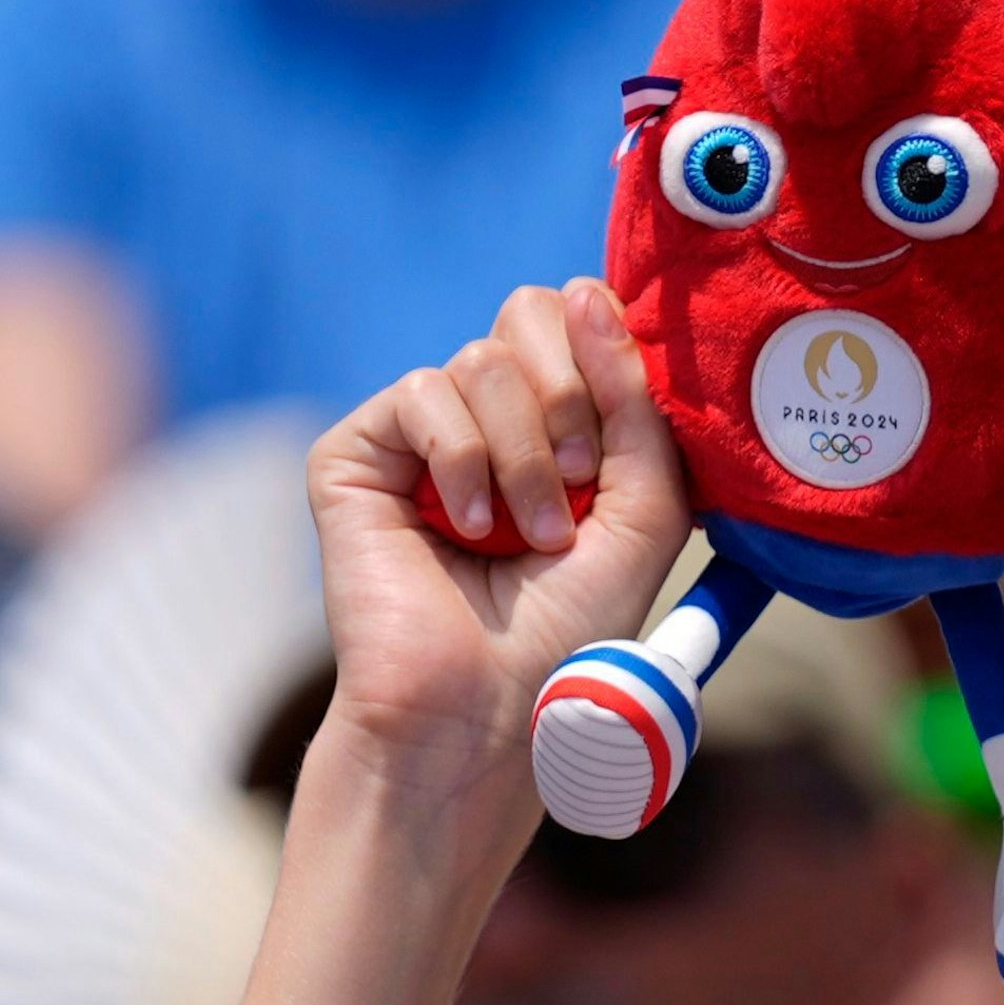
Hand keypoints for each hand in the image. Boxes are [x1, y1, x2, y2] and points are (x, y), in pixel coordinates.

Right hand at [305, 278, 688, 818]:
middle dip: (570, 395)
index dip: (608, 357)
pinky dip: (462, 461)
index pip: (582, 322)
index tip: (616, 445)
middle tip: (576, 484)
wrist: (487, 711)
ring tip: (528, 536)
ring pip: (482, 360)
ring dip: (523, 454)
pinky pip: (421, 393)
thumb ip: (638, 406)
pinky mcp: (357, 455)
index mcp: (558, 425)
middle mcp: (490, 418)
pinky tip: (464, 530)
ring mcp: (421, 435)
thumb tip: (588, 293)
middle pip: (529, 312)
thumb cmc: (570, 629)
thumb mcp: (646, 510)